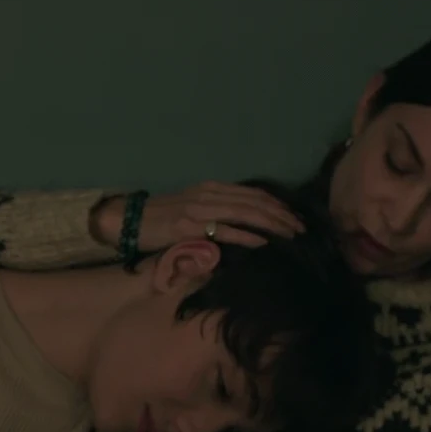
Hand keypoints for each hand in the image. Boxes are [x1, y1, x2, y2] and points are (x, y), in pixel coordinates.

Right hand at [90, 182, 305, 250]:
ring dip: (272, 224)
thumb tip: (245, 229)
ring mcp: (200, 209)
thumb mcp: (193, 210)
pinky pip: (225, 230)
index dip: (277, 204)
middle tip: (302, 228)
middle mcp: (209, 194)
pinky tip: (264, 242)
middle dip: (282, 215)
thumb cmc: (161, 220)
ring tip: (291, 235)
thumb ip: (217, 215)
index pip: (252, 193)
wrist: (128, 220)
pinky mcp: (190, 227)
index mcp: (212, 188)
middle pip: (255, 201)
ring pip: (246, 213)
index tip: (296, 217)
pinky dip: (248, 236)